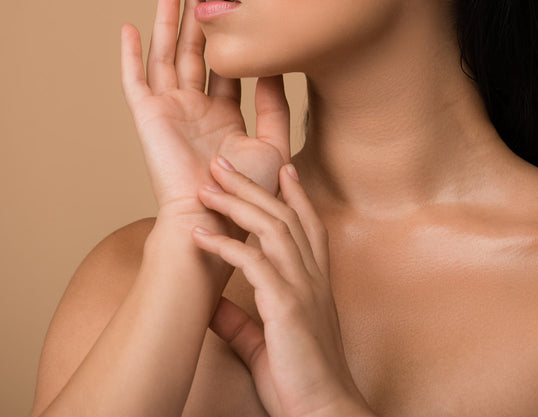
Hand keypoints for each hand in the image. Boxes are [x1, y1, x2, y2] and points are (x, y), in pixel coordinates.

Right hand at [120, 0, 289, 219]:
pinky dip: (131, 53)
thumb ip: (275, 107)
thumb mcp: (272, 145)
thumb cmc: (249, 192)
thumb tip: (276, 68)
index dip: (230, 38)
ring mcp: (170, 110)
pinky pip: (136, 79)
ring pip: (168, 56)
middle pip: (196, 53)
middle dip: (199, 19)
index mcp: (225, 115)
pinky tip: (129, 27)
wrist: (216, 215)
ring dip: (169, 23)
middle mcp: (196, 108)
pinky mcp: (148, 116)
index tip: (240, 6)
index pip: (227, 67)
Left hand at [192, 160, 371, 416]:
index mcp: (316, 282)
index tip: (279, 165)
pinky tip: (200, 234)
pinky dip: (226, 245)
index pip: (308, 224)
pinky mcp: (287, 307)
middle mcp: (313, 277)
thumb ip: (242, 320)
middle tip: (223, 161)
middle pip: (286, 215)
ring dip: (236, 203)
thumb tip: (215, 306)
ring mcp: (302, 289)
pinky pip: (255, 264)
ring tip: (206, 186)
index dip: (294, 192)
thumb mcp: (264, 343)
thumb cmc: (299, 381)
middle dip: (253, 184)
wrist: (323, 410)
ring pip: (272, 228)